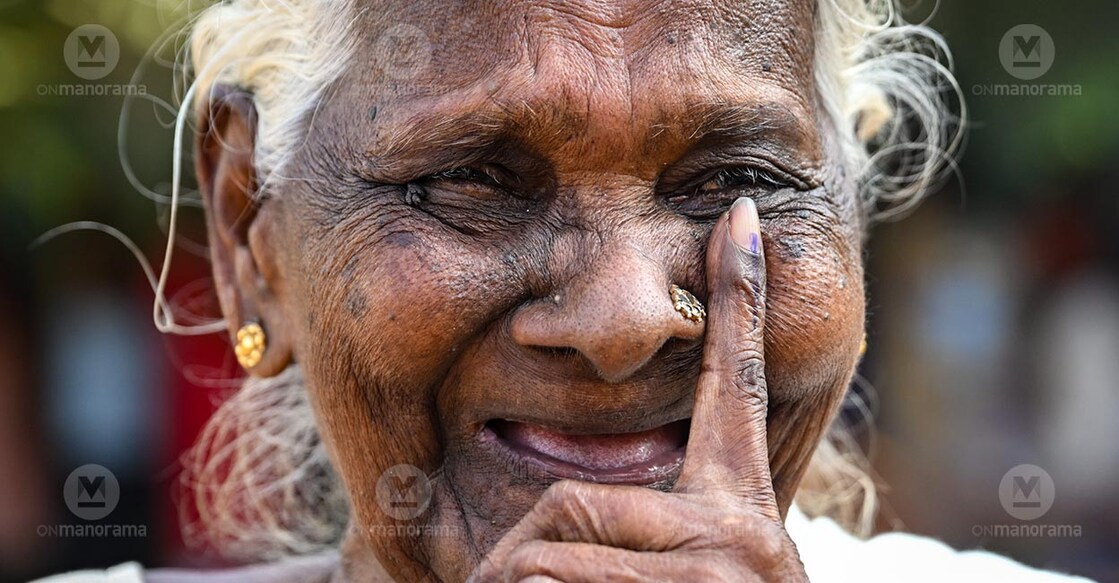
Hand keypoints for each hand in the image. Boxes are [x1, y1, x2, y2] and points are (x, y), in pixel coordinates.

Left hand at [468, 197, 808, 581]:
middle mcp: (742, 530)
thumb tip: (541, 534)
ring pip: (547, 558)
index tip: (739, 213)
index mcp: (739, 505)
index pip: (739, 383)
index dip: (739, 297)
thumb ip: (647, 532)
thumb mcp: (697, 573)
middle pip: (569, 506)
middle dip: (518, 566)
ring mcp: (724, 568)